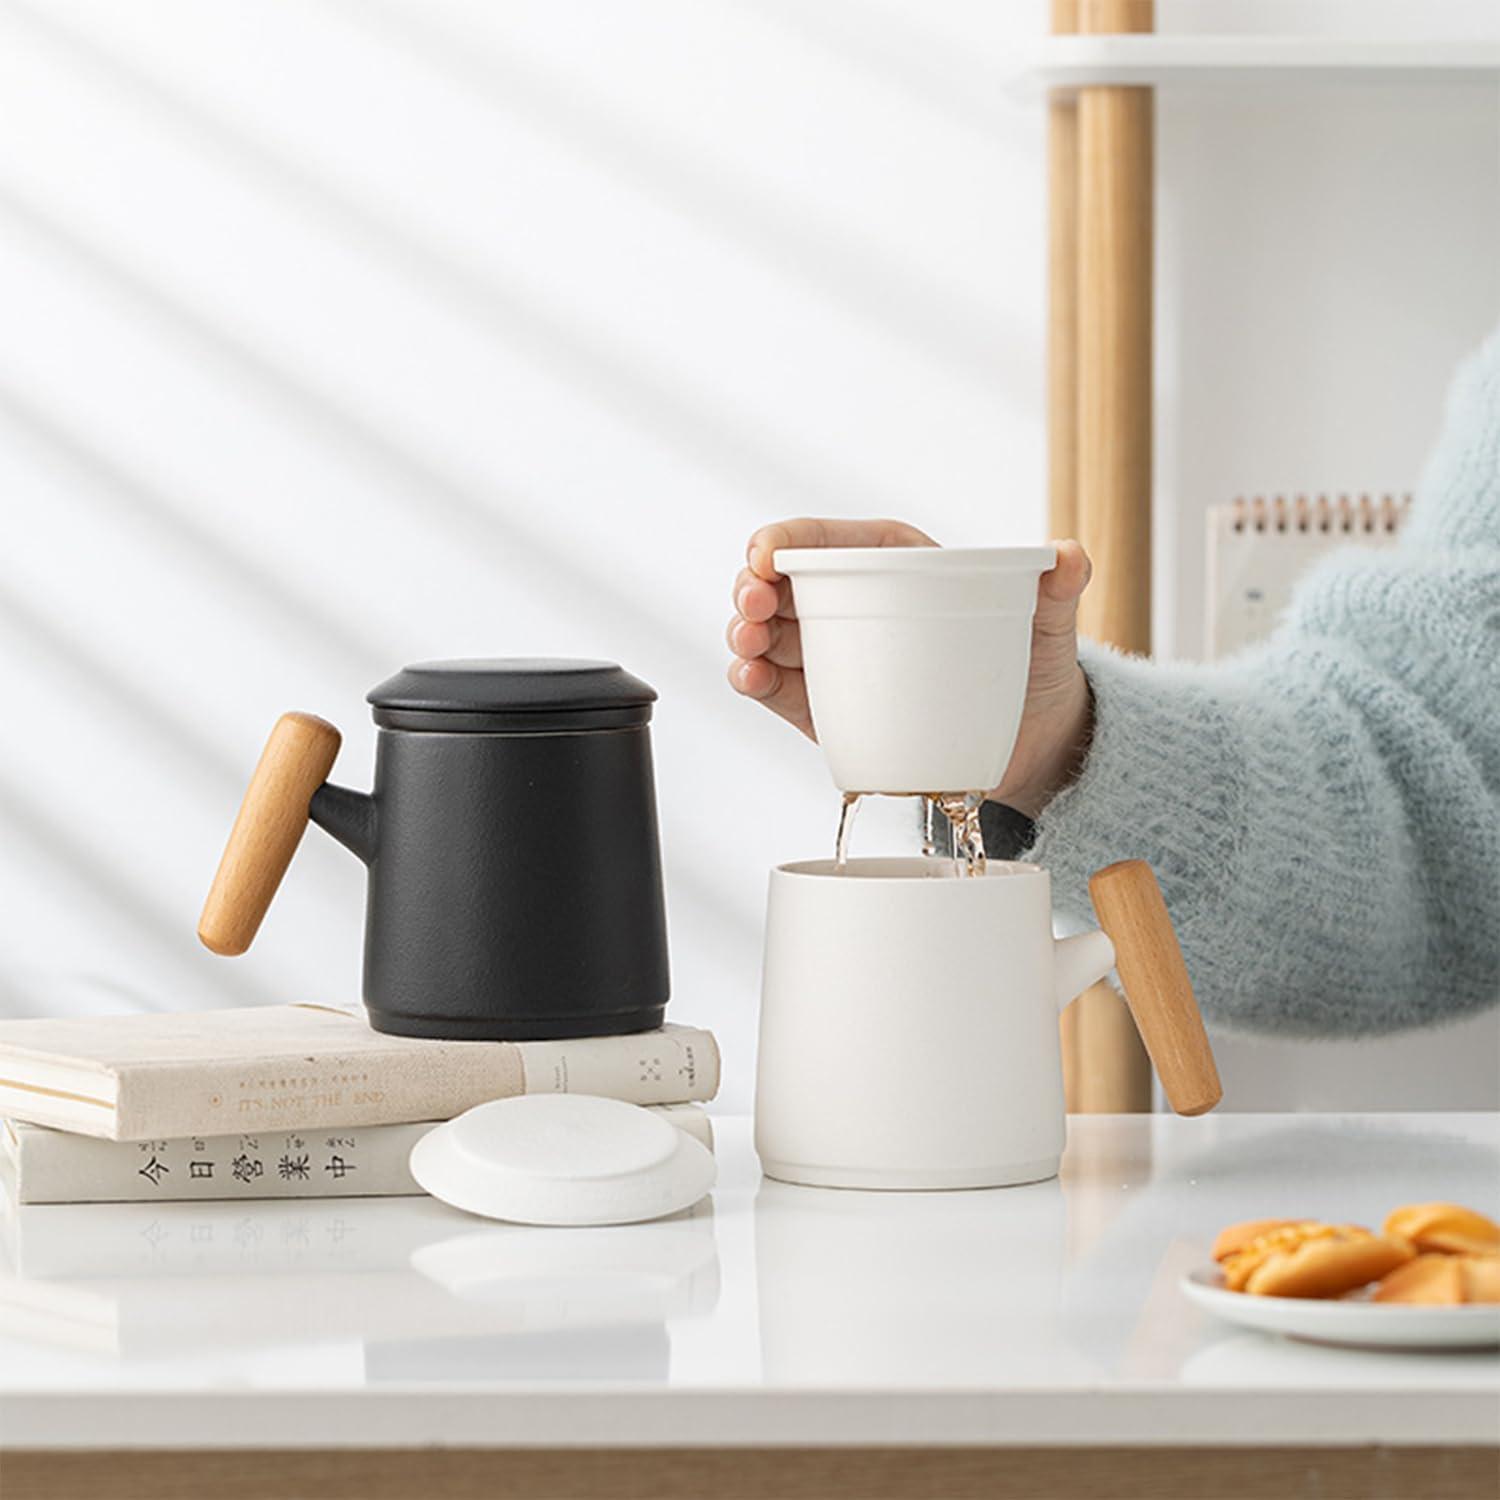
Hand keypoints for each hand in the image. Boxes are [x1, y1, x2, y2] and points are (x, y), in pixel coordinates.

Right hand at [726, 521, 1093, 817]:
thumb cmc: (1031, 663)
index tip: (765, 555)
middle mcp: (855, 604)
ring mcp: (836, 656)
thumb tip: (1070, 557)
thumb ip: (1057, 586)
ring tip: (748, 646)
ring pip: (772, 635)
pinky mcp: (827, 707)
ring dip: (747, 635)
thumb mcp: (1046, 620)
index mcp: (894, 563)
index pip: (828, 541)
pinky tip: (749, 675)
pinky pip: (779, 686)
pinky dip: (755, 678)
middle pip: (784, 586)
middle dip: (753, 589)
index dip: (785, 540)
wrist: (1032, 740)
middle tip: (753, 605)